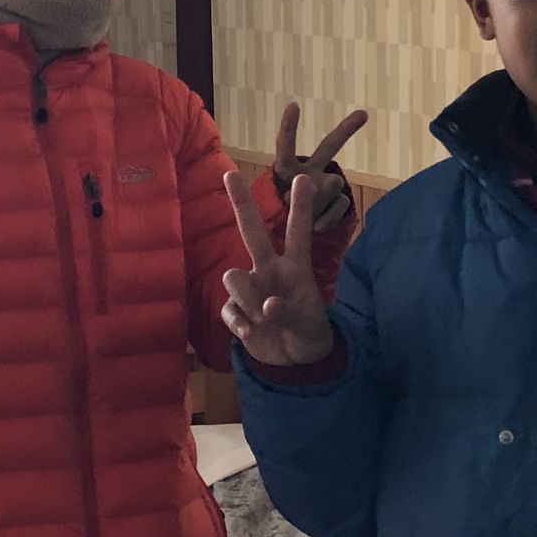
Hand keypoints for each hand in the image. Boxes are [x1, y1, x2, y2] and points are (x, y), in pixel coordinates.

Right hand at [223, 170, 336, 364]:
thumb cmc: (307, 332)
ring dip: (248, 300)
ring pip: (234, 277)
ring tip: (265, 319)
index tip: (302, 179)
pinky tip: (251, 332)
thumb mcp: (307, 325)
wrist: (295, 362)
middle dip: (241, 202)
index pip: (298, 233)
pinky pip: (229, 309)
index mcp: (294, 268)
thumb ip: (288, 312)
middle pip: (252, 231)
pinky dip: (240, 323)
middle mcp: (269, 270)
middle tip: (230, 174)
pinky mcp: (236, 310)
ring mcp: (250, 288)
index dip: (301, 207)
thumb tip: (267, 304)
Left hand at [273, 103, 369, 232]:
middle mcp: (309, 172)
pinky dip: (329, 217)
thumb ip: (294, 198)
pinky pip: (341, 203)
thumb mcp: (275, 209)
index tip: (294, 105)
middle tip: (363, 113)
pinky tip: (318, 228)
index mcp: (286, 170)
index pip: (286, 147)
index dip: (289, 128)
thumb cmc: (273, 221)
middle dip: (346, 130)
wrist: (289, 244)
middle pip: (329, 147)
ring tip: (303, 219)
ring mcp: (326, 186)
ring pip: (334, 184)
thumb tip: (318, 190)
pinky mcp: (338, 202)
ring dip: (319, 203)